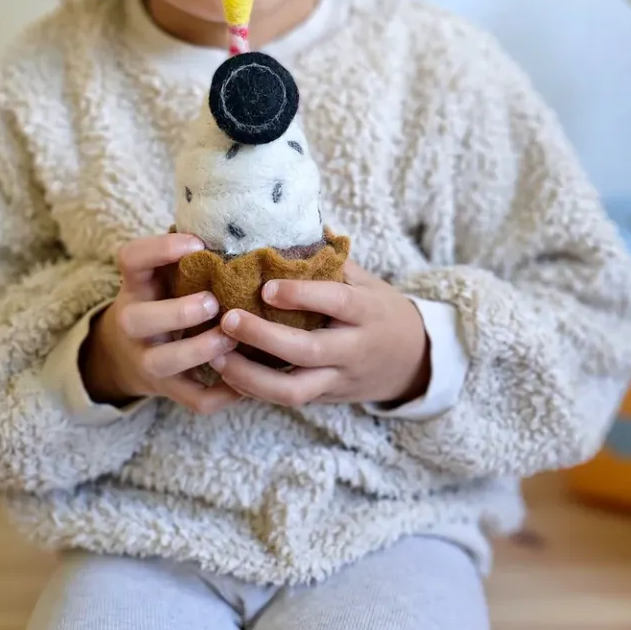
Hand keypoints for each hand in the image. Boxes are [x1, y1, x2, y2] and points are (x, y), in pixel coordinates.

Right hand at [79, 232, 241, 414]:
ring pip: (164, 362)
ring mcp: (147, 360)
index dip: (159, 250)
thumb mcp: (162, 277)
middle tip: (214, 302)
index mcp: (136, 287)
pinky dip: (222, 393)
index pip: (131, 260)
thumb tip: (246, 227)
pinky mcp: (167, 390)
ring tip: (233, 338)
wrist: (124, 356)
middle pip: (139, 319)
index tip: (196, 244)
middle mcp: (133, 324)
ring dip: (201, 350)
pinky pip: (193, 399)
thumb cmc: (161, 301)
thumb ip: (190, 258)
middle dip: (178, 312)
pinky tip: (248, 379)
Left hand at [211, 261, 430, 408]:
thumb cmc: (379, 310)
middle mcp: (354, 350)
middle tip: (228, 319)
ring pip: (294, 390)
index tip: (266, 287)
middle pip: (309, 352)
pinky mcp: (325, 399)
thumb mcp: (365, 282)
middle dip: (264, 338)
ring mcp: (339, 380)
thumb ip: (329, 264)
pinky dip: (255, 389)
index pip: (337, 303)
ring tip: (217, 356)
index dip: (302, 295)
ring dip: (251, 377)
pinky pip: (287, 400)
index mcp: (367, 312)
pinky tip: (227, 373)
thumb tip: (284, 229)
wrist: (413, 361)